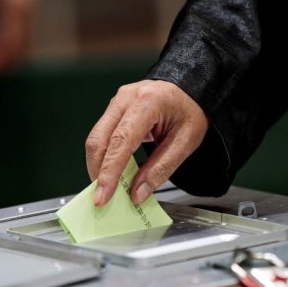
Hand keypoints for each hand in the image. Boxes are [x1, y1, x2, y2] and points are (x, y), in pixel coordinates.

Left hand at [0, 0, 36, 76]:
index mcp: (16, 5)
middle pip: (20, 49)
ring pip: (24, 47)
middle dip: (1, 65)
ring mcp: (30, 14)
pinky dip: (10, 52)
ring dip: (6, 61)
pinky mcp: (26, 16)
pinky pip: (23, 40)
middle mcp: (28, 12)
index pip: (8, 42)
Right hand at [86, 80, 208, 205]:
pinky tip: (111, 173)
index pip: (120, 141)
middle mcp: (126, 98)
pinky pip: (102, 135)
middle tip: (101, 198)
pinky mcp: (114, 109)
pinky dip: (104, 157)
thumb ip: (161, 169)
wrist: (190, 89)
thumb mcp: (186, 142)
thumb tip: (137, 193)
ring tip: (107, 188)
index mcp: (148, 103)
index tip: (102, 196)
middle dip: (98, 172)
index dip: (109, 172)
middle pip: (99, 139)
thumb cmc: (190, 111)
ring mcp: (117, 102)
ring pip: (96, 138)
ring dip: (98, 166)